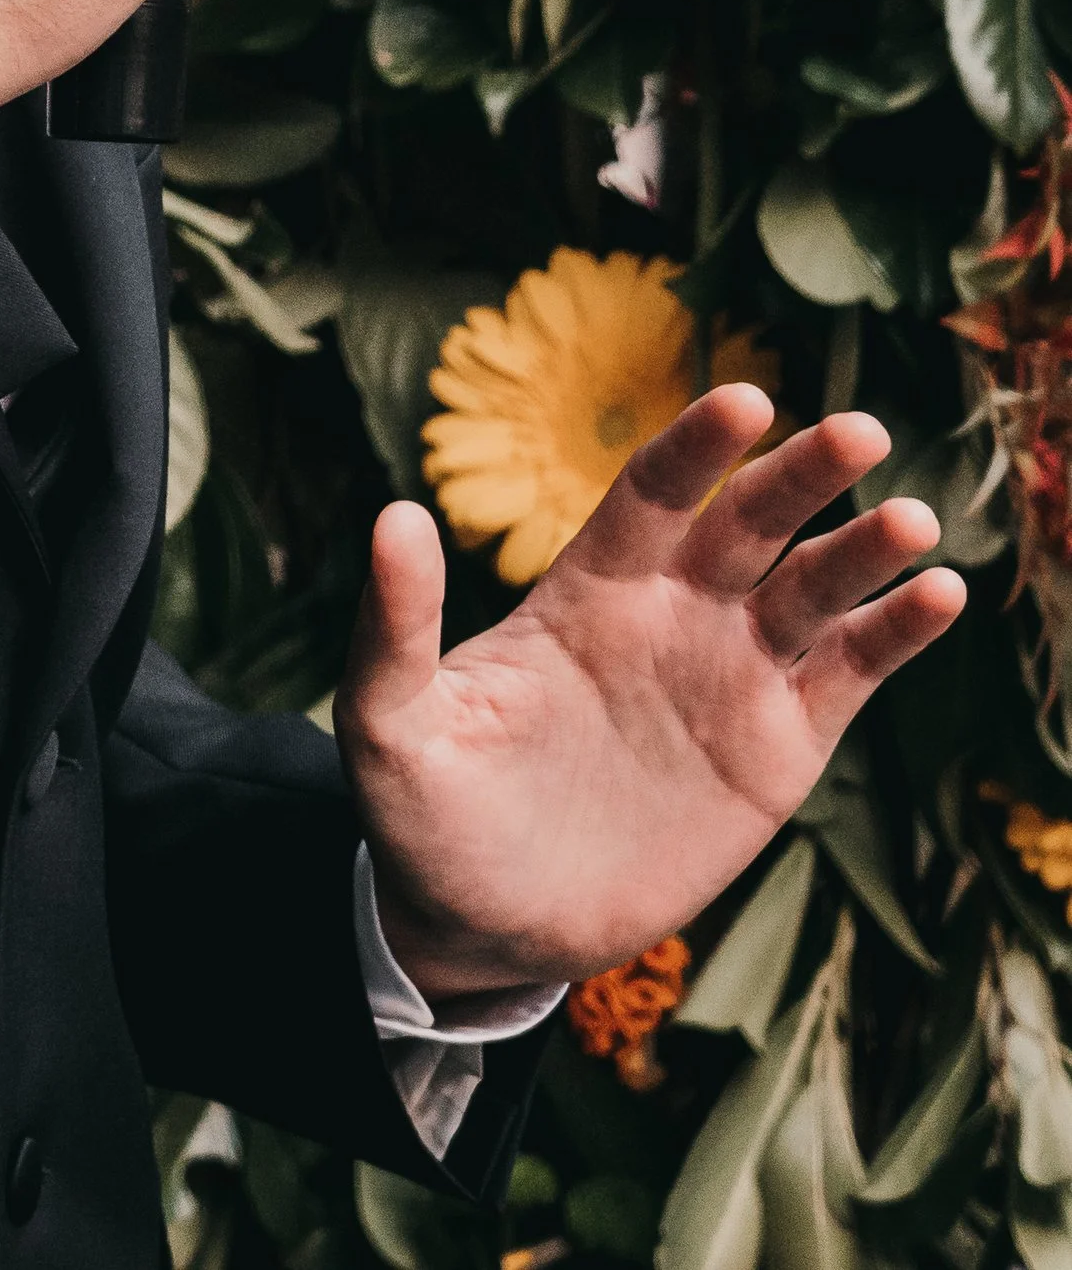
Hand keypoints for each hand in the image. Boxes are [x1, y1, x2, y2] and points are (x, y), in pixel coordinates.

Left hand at [337, 392, 964, 1000]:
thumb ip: (396, 623)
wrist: (486, 924)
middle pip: (749, 521)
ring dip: (863, 549)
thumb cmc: (427, 814)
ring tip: (913, 521)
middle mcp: (670, 611)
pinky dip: (894, 633)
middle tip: (860, 430)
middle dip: (802, 474)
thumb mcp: (391, 722)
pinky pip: (845, 674)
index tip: (744, 401)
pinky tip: (936, 593)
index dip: (696, 446)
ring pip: (811, 589)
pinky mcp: (776, 749)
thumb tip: (391, 514)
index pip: (652, 491)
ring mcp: (729, 675)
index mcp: (587, 588)